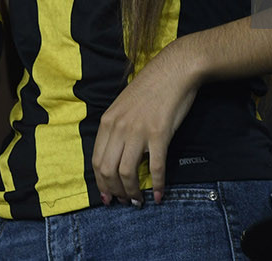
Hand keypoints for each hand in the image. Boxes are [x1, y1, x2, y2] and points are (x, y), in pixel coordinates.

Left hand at [92, 40, 199, 205]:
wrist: (174, 70)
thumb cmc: (151, 87)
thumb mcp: (124, 105)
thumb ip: (118, 128)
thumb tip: (117, 155)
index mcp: (108, 121)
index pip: (97, 160)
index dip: (101, 183)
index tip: (107, 196)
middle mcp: (119, 127)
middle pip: (108, 170)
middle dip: (114, 192)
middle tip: (124, 202)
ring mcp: (138, 131)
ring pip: (127, 173)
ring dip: (132, 192)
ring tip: (139, 201)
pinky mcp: (159, 134)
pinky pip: (155, 167)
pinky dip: (156, 185)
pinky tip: (158, 195)